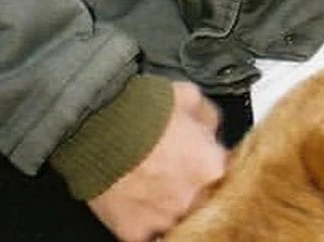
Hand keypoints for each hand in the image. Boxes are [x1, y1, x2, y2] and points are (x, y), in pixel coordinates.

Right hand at [87, 82, 227, 241]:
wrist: (98, 125)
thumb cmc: (141, 109)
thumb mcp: (190, 95)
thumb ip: (209, 118)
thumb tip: (212, 128)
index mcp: (211, 165)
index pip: (225, 172)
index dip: (211, 163)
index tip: (201, 158)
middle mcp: (192, 197)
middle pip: (203, 198)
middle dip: (192, 184)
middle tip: (174, 168)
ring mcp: (163, 218)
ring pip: (176, 216)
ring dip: (169, 203)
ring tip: (152, 181)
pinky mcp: (134, 232)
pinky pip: (147, 232)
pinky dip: (143, 219)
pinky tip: (137, 199)